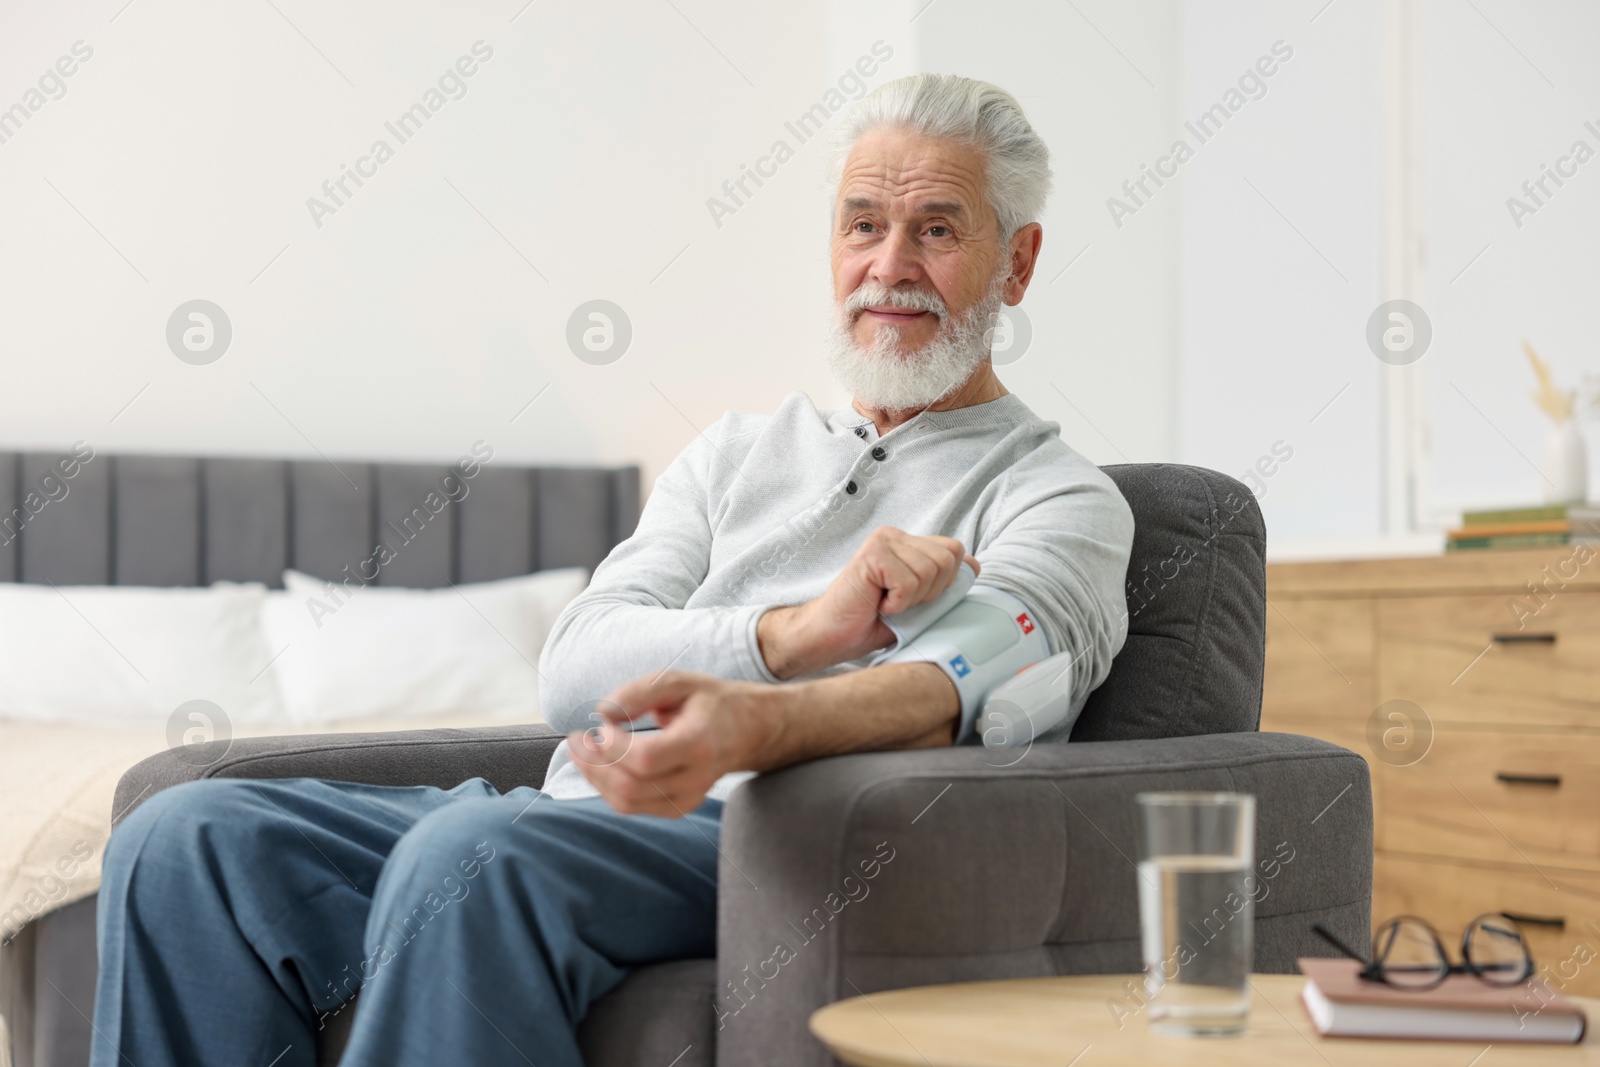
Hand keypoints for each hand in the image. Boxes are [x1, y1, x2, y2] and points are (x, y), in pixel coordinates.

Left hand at [565, 670, 775, 816]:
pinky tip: (601, 765)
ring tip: (581, 751)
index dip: (612, 746)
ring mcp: (689, 797)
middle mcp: (696, 777)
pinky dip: (608, 788)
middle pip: (630, 786)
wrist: (747, 730)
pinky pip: (633, 806)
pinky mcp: (679, 807)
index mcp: (698, 743)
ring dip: (595, 778)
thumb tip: (603, 711)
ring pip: (627, 802)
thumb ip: (640, 691)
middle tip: (575, 738)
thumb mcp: (679, 681)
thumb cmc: (709, 701)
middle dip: (593, 764)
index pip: (644, 758)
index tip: (599, 725)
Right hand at [757, 526, 978, 679]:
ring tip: (887, 604)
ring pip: (930, 571)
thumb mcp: (917, 603)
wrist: (830, 636)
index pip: (955, 550)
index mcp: (907, 542)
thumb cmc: (871, 623)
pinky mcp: (871, 555)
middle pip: (948, 559)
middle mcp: (894, 535)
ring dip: (912, 600)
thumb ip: (942, 583)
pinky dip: (897, 603)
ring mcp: (882, 542)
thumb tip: (974, 566)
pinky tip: (877, 604)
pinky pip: (908, 582)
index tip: (917, 600)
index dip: (946, 583)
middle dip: (931, 592)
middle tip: (900, 604)